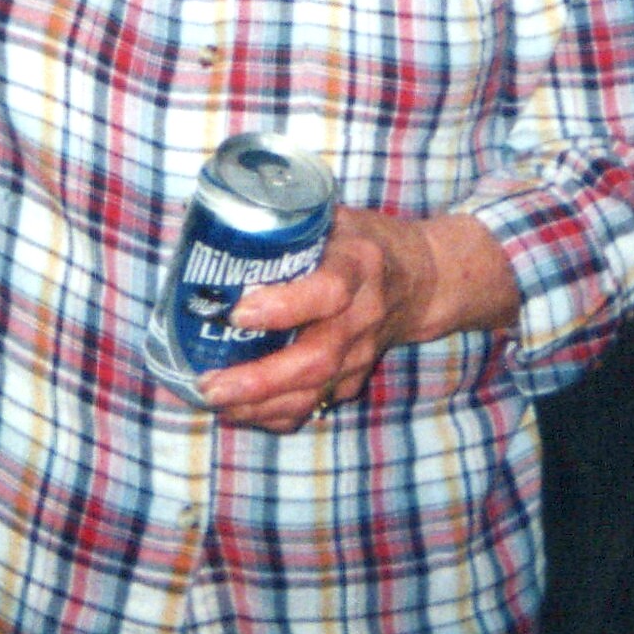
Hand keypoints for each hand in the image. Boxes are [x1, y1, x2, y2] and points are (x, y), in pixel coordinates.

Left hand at [200, 210, 517, 434]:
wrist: (422, 279)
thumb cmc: (363, 242)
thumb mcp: (335, 218)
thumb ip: (287, 225)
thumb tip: (214, 225)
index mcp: (359, 265)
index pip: (329, 291)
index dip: (285, 307)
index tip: (238, 312)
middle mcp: (364, 314)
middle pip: (317, 357)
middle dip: (261, 378)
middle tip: (211, 383)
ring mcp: (362, 352)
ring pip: (314, 391)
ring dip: (260, 405)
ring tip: (214, 400)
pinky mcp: (355, 379)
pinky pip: (313, 405)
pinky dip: (273, 415)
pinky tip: (238, 411)